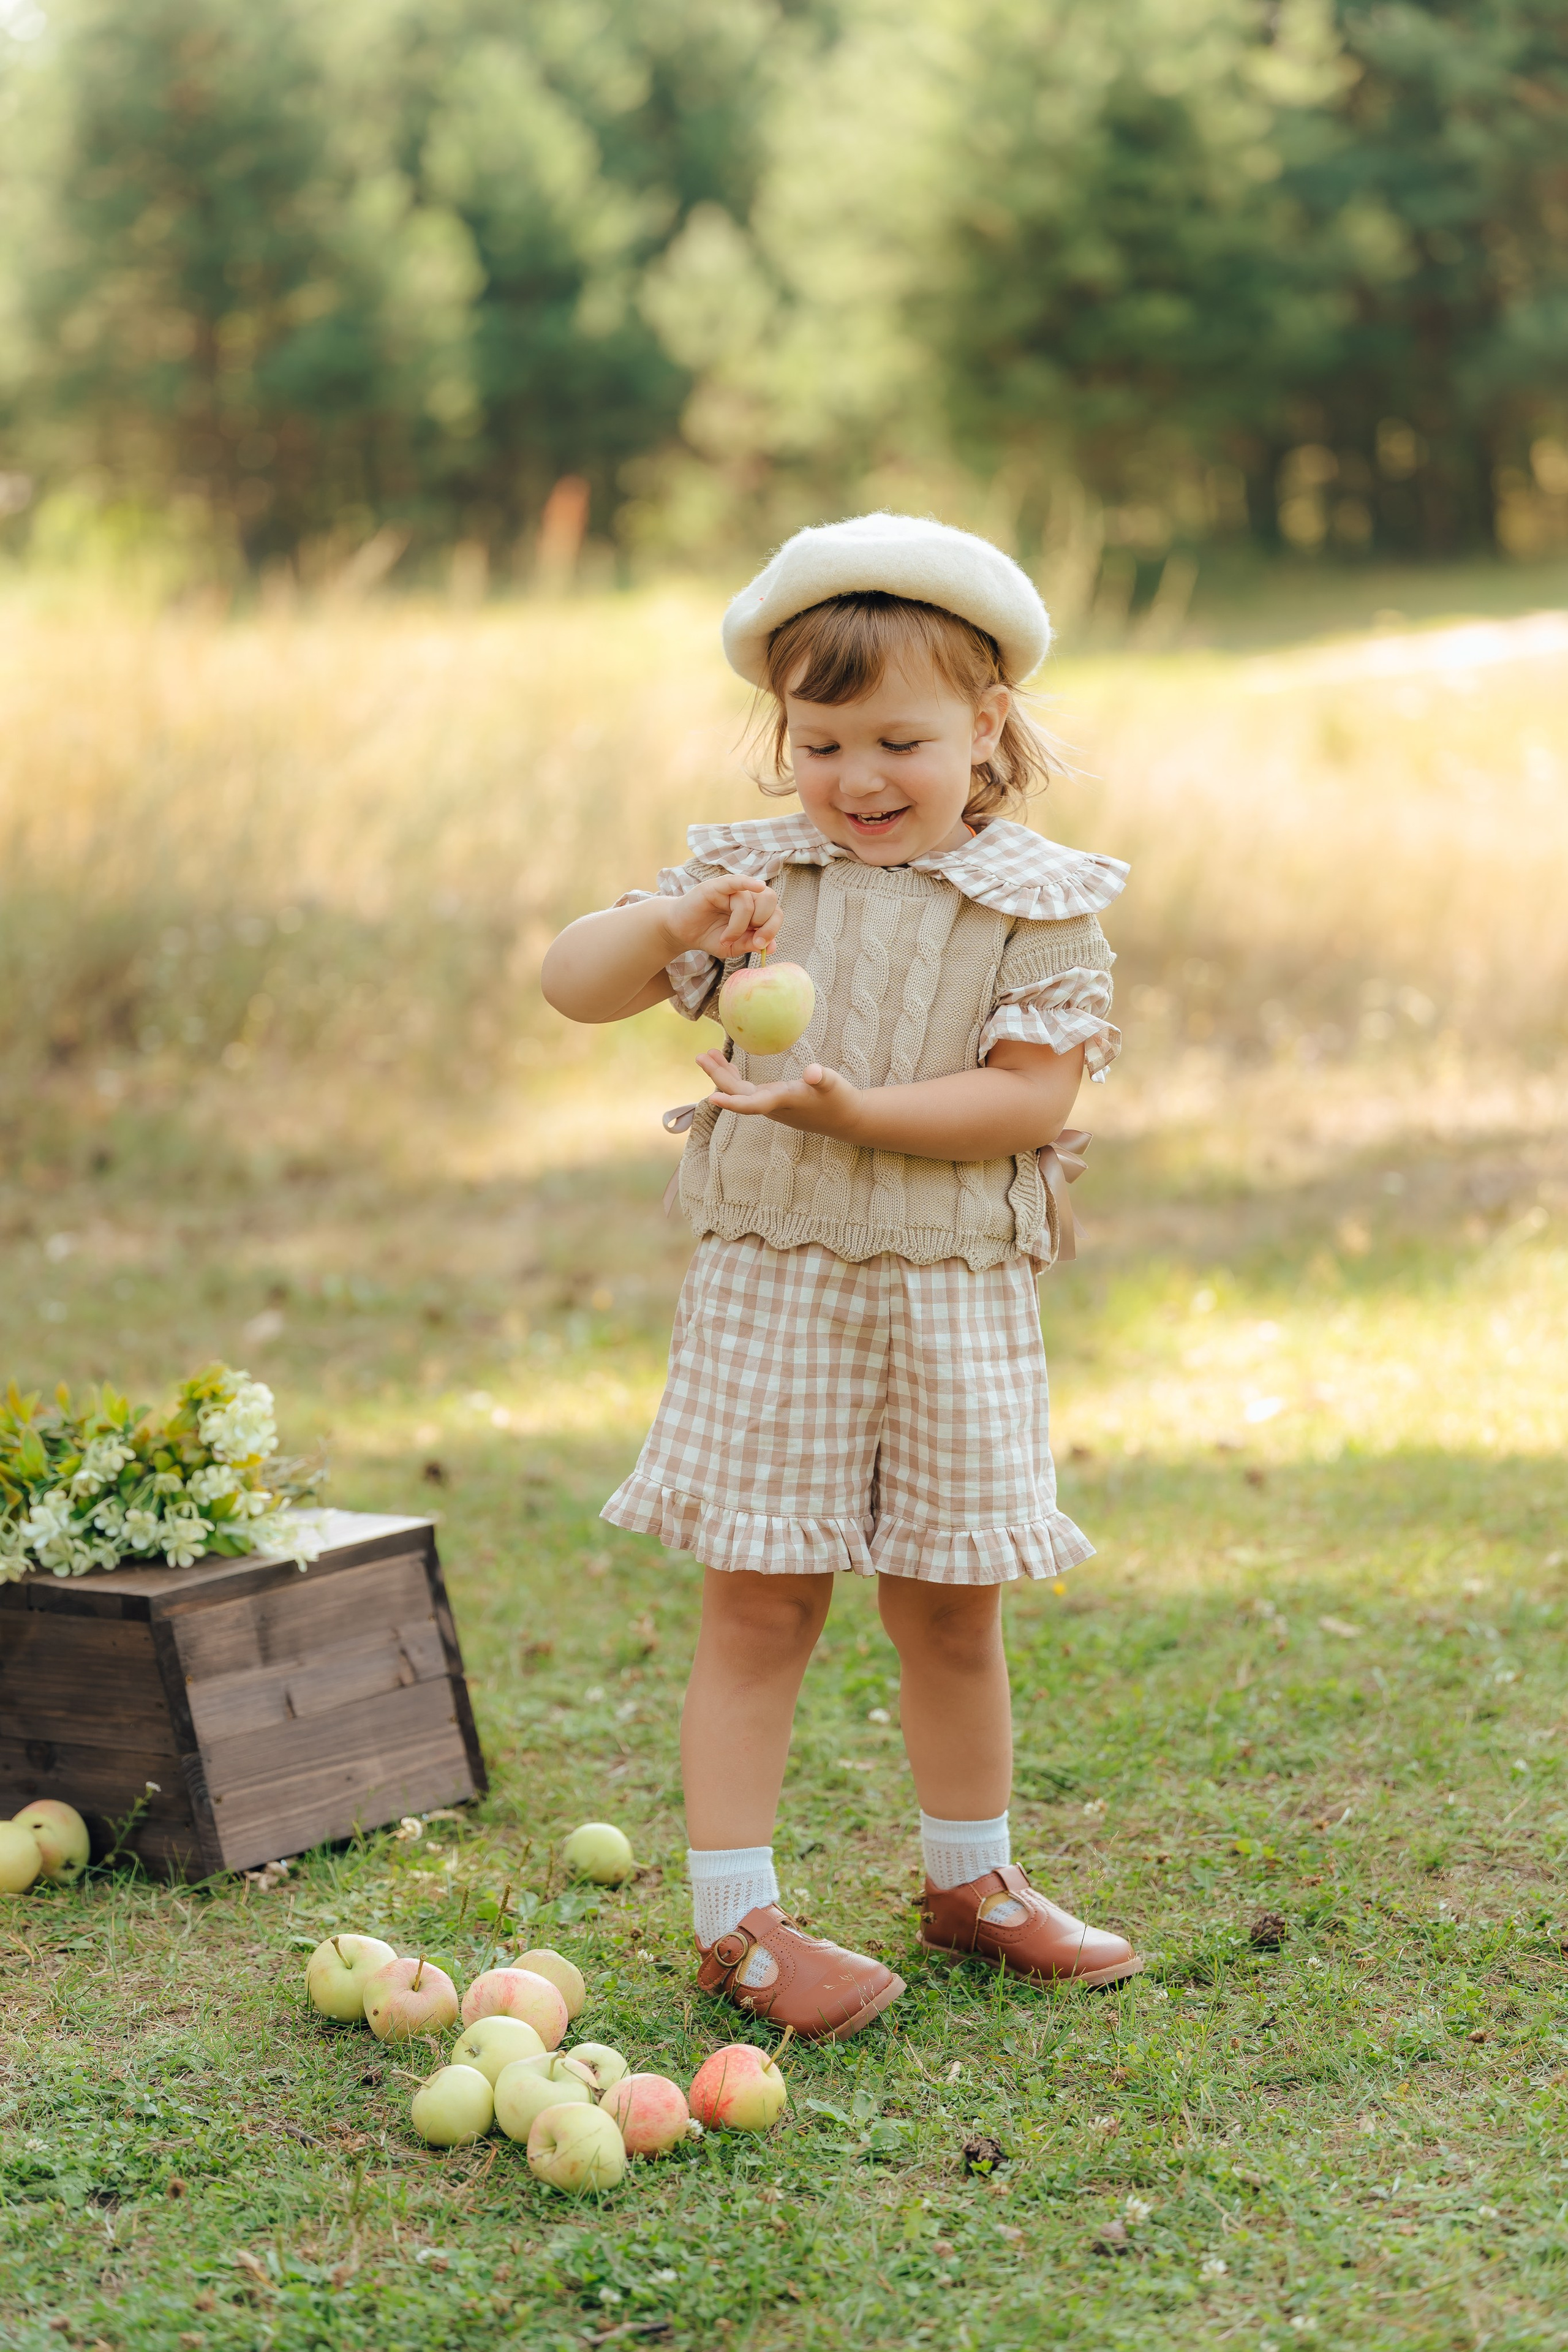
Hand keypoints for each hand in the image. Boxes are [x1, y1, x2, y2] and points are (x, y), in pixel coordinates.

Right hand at [666, 875, 780, 959]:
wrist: (683, 933)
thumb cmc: (709, 936)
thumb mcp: (733, 947)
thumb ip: (751, 944)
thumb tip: (772, 946)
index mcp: (756, 909)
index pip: (776, 912)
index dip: (772, 929)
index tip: (759, 945)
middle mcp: (747, 896)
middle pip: (769, 900)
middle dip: (762, 924)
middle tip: (743, 938)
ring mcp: (732, 890)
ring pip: (749, 902)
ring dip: (739, 926)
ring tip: (725, 937)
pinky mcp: (716, 886)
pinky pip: (736, 881)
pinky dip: (748, 882)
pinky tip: (757, 886)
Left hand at [696, 1048, 863, 1139]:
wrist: (845, 1119)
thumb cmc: (840, 1100)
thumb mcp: (834, 1086)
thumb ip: (823, 1078)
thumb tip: (813, 1071)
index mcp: (783, 1102)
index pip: (753, 1105)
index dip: (733, 1103)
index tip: (713, 1098)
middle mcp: (772, 1106)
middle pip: (738, 1093)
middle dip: (718, 1077)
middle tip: (700, 1056)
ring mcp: (771, 1103)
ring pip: (740, 1091)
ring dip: (722, 1075)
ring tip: (706, 1055)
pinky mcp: (773, 1100)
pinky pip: (747, 1090)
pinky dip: (734, 1076)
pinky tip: (727, 1064)